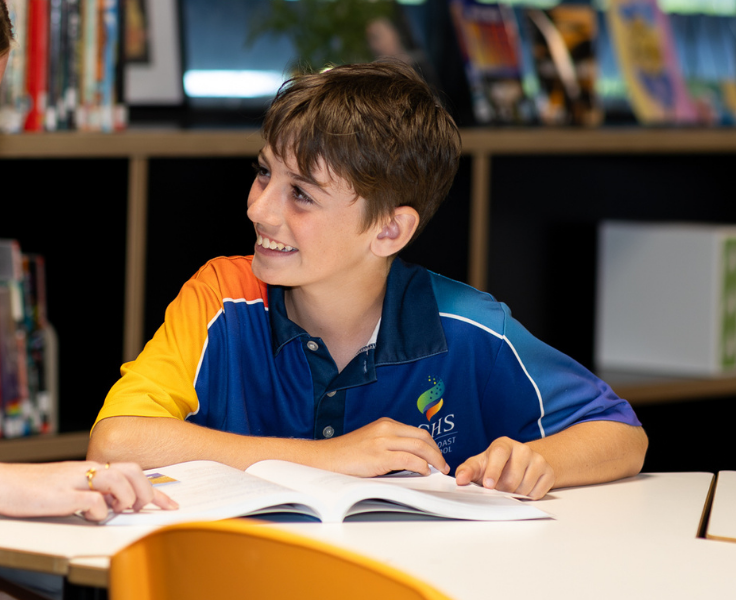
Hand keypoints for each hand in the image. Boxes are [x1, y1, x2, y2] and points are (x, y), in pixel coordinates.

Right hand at [0, 461, 178, 520]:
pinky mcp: (61, 495)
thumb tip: (116, 505)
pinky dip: (100, 511)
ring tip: (119, 510)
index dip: (155, 489)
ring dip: (126, 498)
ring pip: (117, 480)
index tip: (170, 504)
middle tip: (142, 508)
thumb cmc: (37, 487)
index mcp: (93, 467)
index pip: (132, 470)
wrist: (5, 483)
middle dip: (146, 491)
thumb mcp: (72, 487)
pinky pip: (91, 500)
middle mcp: (88, 470)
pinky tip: (92, 516)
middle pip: (131, 470)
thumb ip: (95, 492)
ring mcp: (75, 481)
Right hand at [319, 417, 449, 477]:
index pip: (417, 432)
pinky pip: (408, 459)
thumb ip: (389, 446)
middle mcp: (386, 429)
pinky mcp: (379, 455)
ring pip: (419, 446)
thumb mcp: (371, 443)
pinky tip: (424, 472)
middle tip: (442, 465)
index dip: (432, 445)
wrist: (324, 458)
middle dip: (437, 452)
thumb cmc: (346, 455)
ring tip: (438, 470)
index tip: (437, 457)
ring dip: (434, 459)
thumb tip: (411, 460)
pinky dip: (421, 466)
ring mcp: (382, 441)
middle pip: (423, 437)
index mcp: (386, 425)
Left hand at [455, 437, 554, 499]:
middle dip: (502, 489)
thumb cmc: (494, 465)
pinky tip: (523, 488)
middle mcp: (523, 449)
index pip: (499, 453)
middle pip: (512, 477)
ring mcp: (538, 460)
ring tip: (510, 487)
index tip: (488, 485)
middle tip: (498, 490)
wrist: (519, 463)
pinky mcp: (548, 472)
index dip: (494, 470)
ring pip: (525, 487)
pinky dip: (528, 496)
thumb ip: (467, 471)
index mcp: (503, 444)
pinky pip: (537, 493)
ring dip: (515, 494)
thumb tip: (460, 480)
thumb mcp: (478, 465)